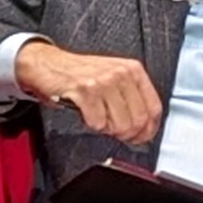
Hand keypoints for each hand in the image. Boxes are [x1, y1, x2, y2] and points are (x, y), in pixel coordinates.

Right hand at [16, 39, 163, 146]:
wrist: (48, 64)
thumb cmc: (80, 73)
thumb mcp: (114, 76)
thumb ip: (131, 96)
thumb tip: (144, 125)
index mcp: (133, 70)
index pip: (154, 108)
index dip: (149, 130)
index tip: (141, 138)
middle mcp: (121, 74)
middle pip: (139, 120)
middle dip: (128, 135)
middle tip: (116, 133)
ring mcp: (103, 82)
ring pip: (121, 125)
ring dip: (108, 130)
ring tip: (99, 119)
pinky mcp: (85, 91)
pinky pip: (98, 123)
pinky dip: (92, 125)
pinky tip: (86, 114)